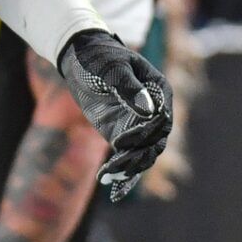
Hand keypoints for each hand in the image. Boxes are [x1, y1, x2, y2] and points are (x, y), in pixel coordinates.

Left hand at [57, 29, 170, 201]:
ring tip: (107, 176)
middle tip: (115, 167)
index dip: (146, 133)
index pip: (161, 120)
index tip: (122, 142)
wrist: (80, 54)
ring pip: (142, 154)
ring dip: (128, 168)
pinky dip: (121, 171)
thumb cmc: (100, 56)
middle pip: (154, 142)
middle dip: (137, 157)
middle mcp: (154, 111)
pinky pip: (127, 157)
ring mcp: (138, 125)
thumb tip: (149, 111)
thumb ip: (130, 89)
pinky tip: (110, 187)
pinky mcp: (121, 134)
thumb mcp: (113, 69)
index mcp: (159, 91)